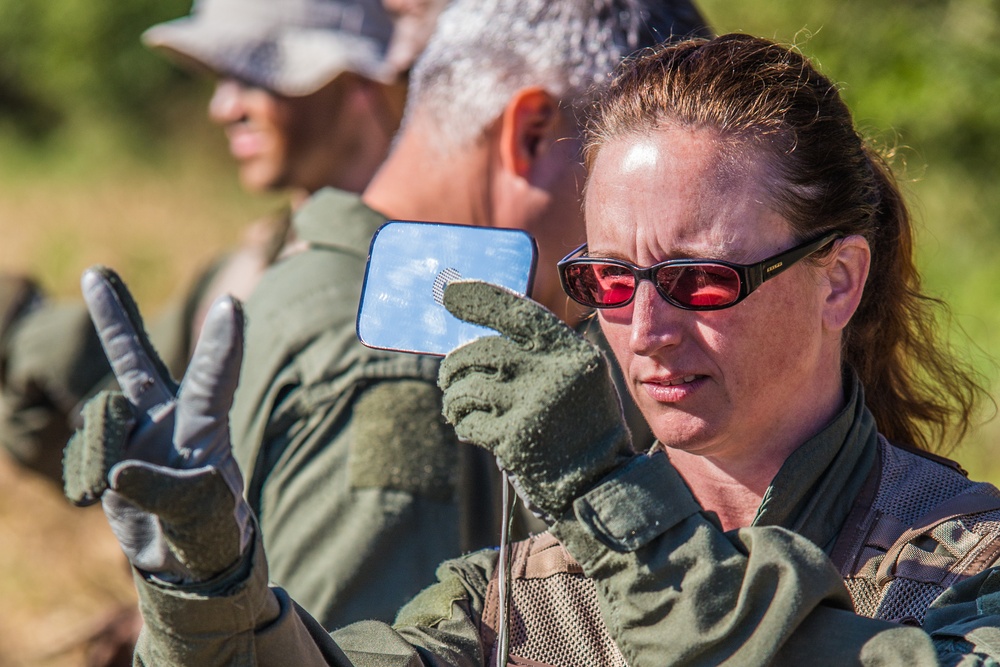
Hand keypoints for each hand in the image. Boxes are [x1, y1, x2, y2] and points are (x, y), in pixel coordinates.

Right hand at [63, 267, 251, 583]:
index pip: (214, 381)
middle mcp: (168, 417)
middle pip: (139, 361)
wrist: (182, 556)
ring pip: (100, 417)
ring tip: (125, 489)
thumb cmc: (208, 531)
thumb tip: (119, 472)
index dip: (222, 344)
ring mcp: (135, 430)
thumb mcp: (198, 519)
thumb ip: (165, 494)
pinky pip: (83, 447)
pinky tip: (107, 490)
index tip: (231, 304)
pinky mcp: (108, 448)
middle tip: (96, 273)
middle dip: (115, 318)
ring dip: (102, 453)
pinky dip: (88, 472)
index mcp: (204, 428)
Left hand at [438, 280, 633, 522]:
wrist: (600, 485)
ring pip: (467, 387)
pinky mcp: (513, 438)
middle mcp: (552, 373)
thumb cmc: (584, 428)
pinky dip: (464, 424)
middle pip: (481, 352)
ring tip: (459, 408)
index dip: (481, 300)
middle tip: (449, 378)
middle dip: (455, 365)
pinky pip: (468, 420)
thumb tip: (484, 335)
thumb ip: (542, 355)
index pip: (519, 314)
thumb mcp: (579, 379)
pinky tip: (471, 430)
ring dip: (454, 398)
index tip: (450, 293)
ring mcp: (532, 405)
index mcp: (572, 353)